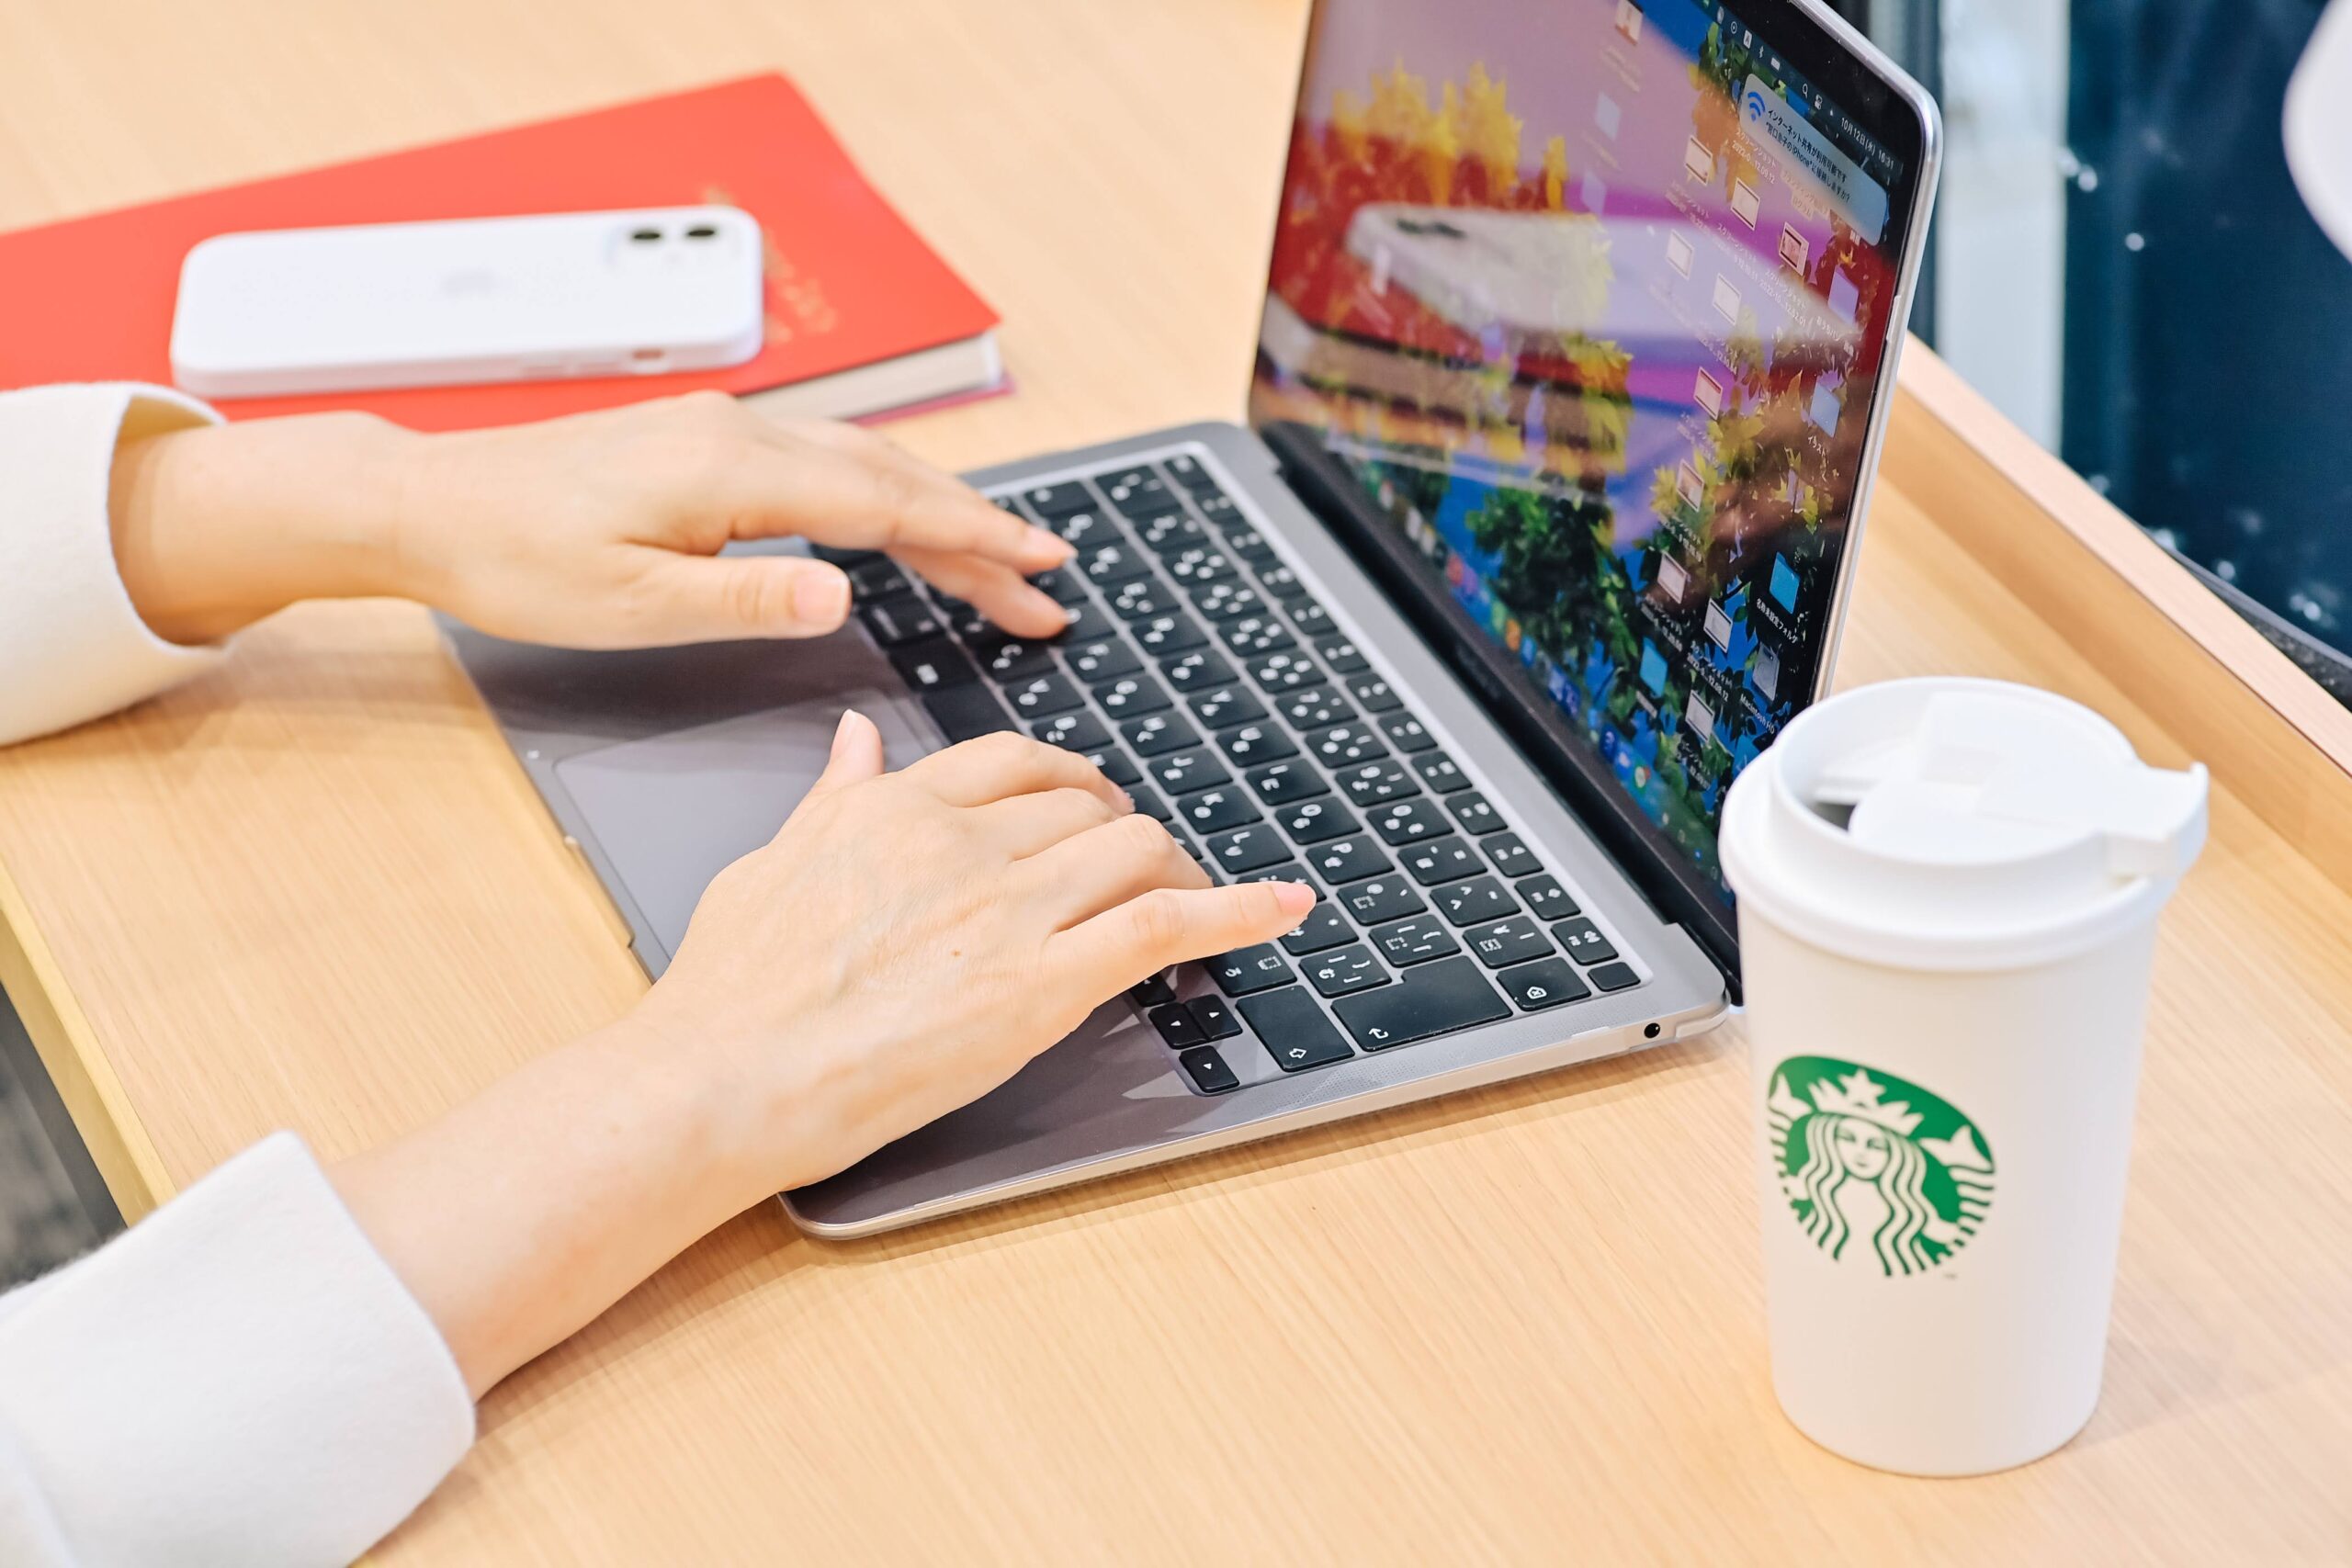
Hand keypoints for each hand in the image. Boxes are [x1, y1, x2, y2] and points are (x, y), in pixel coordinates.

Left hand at [110, 392, 1073, 645]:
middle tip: (1047, 583)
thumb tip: (842, 597)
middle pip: (893, 477)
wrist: (435, 504)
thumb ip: (744, 599)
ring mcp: (728, 432)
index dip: (972, 537)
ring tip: (999, 561)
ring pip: (866, 464)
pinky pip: (828, 462)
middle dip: (978, 531)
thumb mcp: (629, 604)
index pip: (885, 503)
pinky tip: (904, 522)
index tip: (1040, 564)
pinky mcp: (710, 443)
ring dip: (939, 512)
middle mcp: (742, 435)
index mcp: (731, 472)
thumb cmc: (518, 559)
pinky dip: (887, 494)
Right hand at [333, 720, 1311, 1394]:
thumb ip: (831, 798)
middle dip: (1123, 832)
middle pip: (1087, 807)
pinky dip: (1237, 911)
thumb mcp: (772, 864)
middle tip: (1139, 869)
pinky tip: (1284, 907)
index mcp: (898, 808)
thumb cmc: (731, 991)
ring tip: (1190, 900)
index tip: (1084, 805)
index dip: (1067, 784)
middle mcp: (964, 841)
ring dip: (1173, 871)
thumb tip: (858, 739)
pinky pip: (1163, 926)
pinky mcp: (1043, 985)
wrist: (722, 1076)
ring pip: (1135, 851)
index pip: (1015, 763)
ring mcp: (1010, 910)